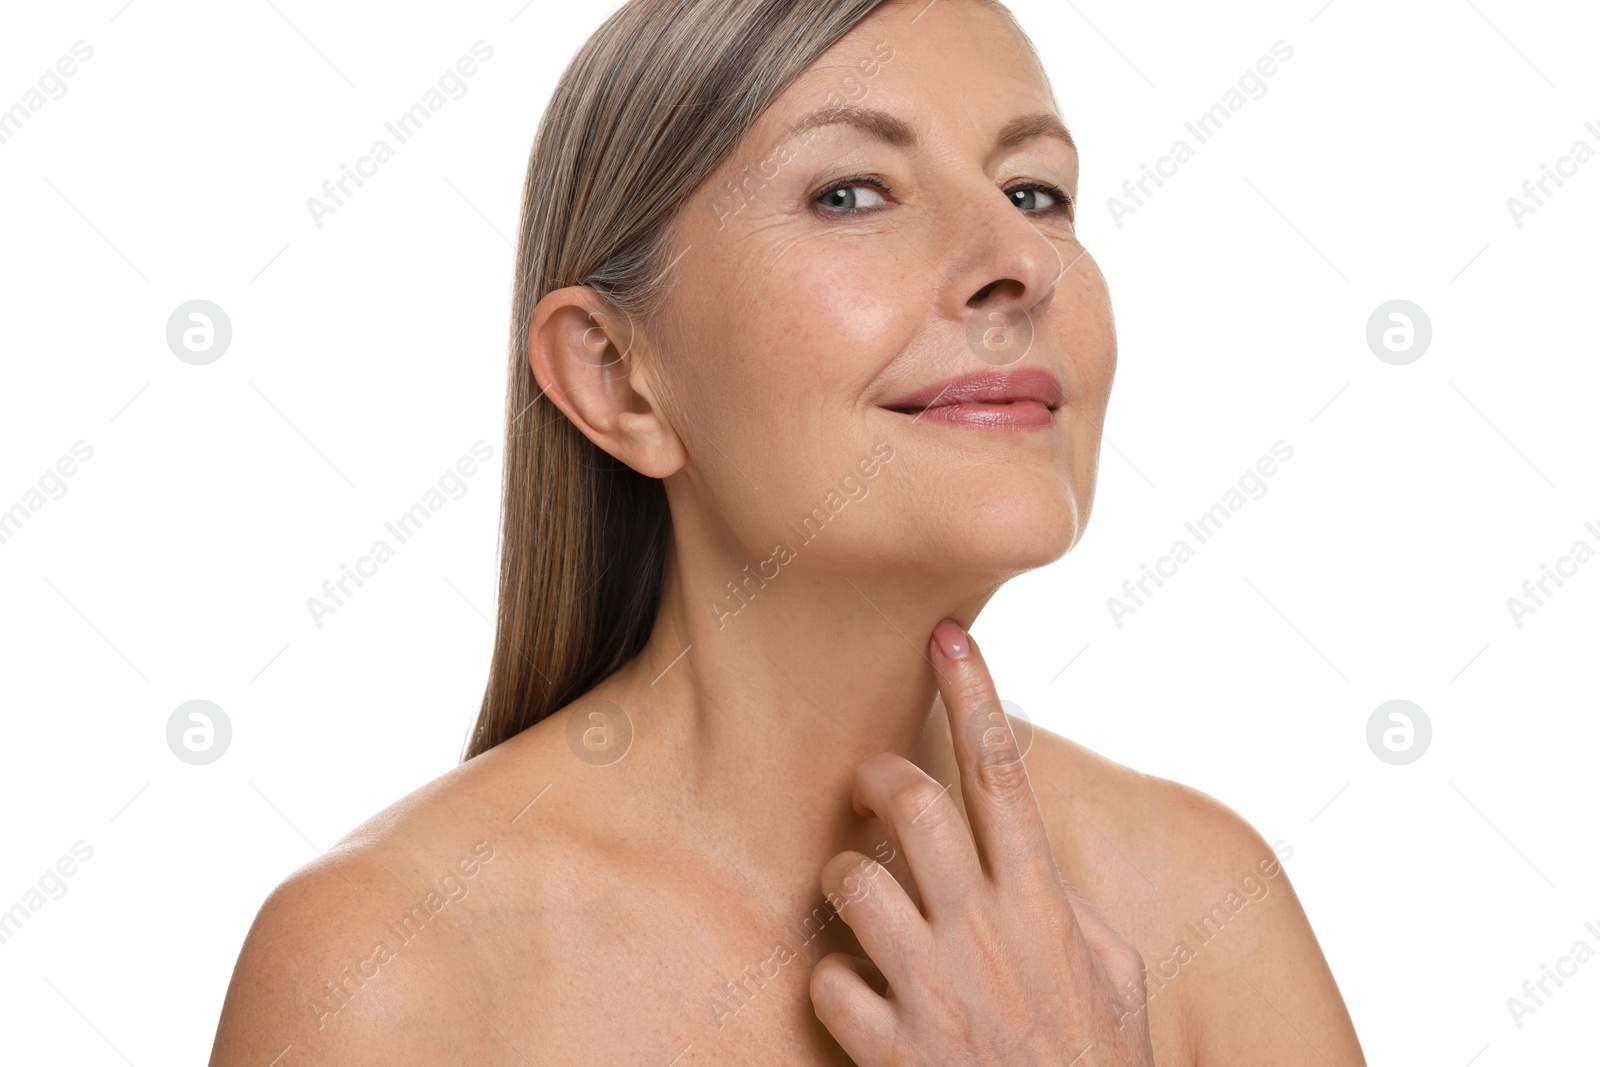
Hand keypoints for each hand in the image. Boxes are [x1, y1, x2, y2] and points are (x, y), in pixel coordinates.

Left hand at [809, 618, 1155, 1065]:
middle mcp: (987, 936)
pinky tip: (856, 1000)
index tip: (946, 636)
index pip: (1006, 773)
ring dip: (845, 878)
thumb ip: (1068, 909)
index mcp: (1045, 908)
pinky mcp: (889, 1050)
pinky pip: (826, 981)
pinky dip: (832, 984)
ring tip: (858, 897)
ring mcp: (935, 991)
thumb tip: (1031, 860)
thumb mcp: (1116, 978)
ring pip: (853, 881)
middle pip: (913, 803)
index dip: (973, 693)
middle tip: (871, 787)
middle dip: (879, 776)